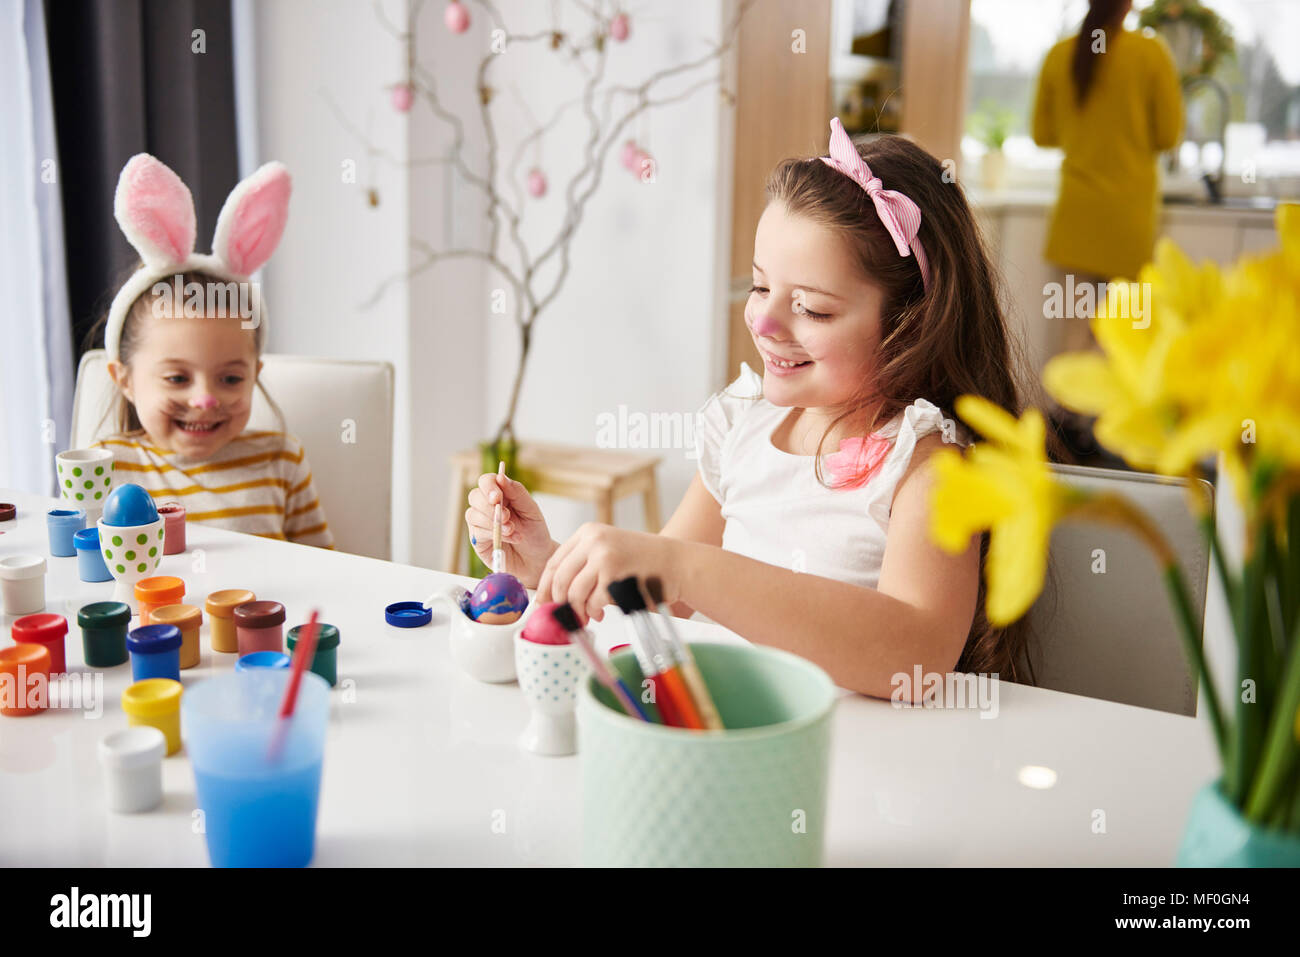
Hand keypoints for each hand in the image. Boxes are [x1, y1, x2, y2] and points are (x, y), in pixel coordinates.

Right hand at [465, 472, 555, 586]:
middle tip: (508, 518)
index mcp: (502, 495)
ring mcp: (481, 523)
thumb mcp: (531, 510)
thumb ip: (517, 493)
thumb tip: (501, 477)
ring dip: (493, 522)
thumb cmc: (535, 533)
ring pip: (472, 514)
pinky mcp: (478, 540)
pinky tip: (510, 538)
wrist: (537, 559)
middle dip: (490, 507)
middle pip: (475, 496)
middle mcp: (488, 507)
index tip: (497, 497)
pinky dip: (493, 534)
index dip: (488, 486)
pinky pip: (477, 532)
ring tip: (513, 530)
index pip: (486, 481)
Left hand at [536, 523, 683, 625]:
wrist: (675, 563)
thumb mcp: (609, 550)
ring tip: (587, 616)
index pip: (554, 561)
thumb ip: (583, 564)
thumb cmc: (642, 563)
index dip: (545, 586)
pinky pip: (593, 602)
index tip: (542, 603)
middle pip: (560, 579)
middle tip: (564, 616)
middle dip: (559, 603)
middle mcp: (594, 541)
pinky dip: (595, 613)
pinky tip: (602, 613)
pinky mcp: (615, 576)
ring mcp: (604, 557)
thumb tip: (554, 594)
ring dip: (578, 611)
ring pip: (574, 593)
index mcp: (588, 532)